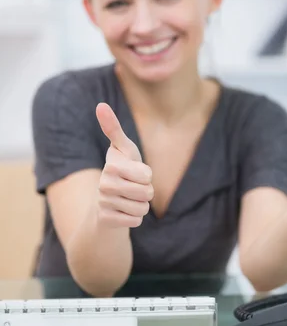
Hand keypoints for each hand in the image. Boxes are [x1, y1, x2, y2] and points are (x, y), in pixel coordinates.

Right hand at [95, 103, 152, 227]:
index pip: (147, 175)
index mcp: (111, 165)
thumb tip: (100, 105)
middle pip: (146, 193)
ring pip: (142, 208)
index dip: (147, 175)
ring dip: (140, 205)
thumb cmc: (121, 169)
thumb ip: (113, 128)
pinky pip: (135, 221)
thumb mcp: (123, 148)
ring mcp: (103, 203)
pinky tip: (123, 211)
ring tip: (128, 199)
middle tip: (134, 188)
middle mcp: (104, 184)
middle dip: (146, 192)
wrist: (106, 200)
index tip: (135, 172)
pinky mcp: (105, 219)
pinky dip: (134, 217)